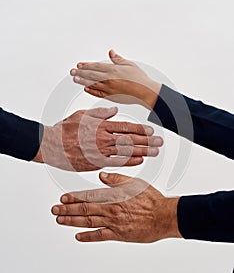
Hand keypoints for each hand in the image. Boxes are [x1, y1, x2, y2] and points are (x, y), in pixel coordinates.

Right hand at [33, 107, 162, 171]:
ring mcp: (100, 151)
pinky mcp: (96, 162)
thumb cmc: (64, 129)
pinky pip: (116, 162)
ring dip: (143, 151)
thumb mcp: (82, 114)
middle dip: (147, 140)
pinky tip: (139, 160)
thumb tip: (114, 110)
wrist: (50, 144)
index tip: (152, 130)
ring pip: (126, 151)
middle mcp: (103, 138)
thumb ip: (99, 112)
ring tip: (155, 151)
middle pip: (130, 139)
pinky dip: (128, 161)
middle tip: (160, 142)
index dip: (140, 129)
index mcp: (101, 125)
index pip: (126, 127)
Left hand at [51, 172, 180, 242]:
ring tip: (60, 220)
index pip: (88, 196)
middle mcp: (110, 210)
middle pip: (84, 210)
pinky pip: (99, 236)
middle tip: (54, 210)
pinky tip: (78, 236)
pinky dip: (87, 236)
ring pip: (88, 222)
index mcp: (113, 196)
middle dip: (67, 210)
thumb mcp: (134, 182)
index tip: (63, 198)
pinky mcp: (119, 235)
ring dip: (72, 221)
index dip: (74, 198)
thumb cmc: (151, 198)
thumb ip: (117, 179)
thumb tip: (102, 176)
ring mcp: (113, 223)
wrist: (163, 216)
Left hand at [70, 50, 161, 109]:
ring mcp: (109, 89)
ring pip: (92, 84)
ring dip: (82, 80)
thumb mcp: (130, 64)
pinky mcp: (111, 97)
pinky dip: (91, 90)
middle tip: (72, 71)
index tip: (79, 64)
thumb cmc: (140, 79)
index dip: (86, 65)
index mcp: (113, 70)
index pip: (96, 66)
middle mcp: (109, 79)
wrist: (146, 92)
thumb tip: (111, 52)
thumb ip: (118, 59)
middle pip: (91, 74)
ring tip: (75, 78)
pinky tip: (86, 88)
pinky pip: (98, 93)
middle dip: (80, 72)